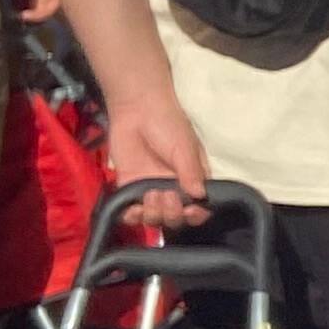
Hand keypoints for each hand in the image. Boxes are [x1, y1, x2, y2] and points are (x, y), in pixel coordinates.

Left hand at [104, 86, 209, 230]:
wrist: (137, 109)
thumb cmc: (168, 124)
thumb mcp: (185, 147)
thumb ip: (191, 172)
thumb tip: (200, 196)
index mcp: (192, 181)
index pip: (199, 207)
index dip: (196, 215)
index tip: (190, 210)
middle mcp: (173, 190)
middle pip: (176, 219)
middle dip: (173, 214)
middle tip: (167, 195)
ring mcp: (150, 191)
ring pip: (154, 219)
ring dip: (154, 214)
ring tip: (151, 194)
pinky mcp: (129, 189)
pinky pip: (130, 213)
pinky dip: (132, 217)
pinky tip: (133, 209)